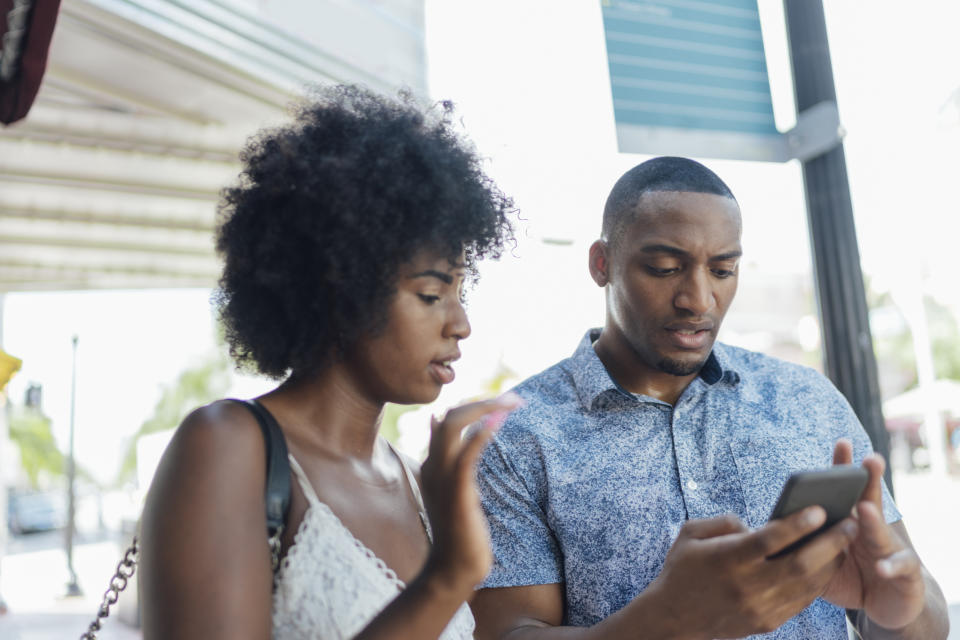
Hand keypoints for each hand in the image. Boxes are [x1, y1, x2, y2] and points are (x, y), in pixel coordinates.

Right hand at [419, 393, 522, 593]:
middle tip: (514, 399)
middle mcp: (433, 463)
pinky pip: (467, 452)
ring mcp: (442, 475)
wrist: (452, 568)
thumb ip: (456, 465)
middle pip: (452, 414)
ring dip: (486, 407)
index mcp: (433, 463)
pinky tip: (499, 421)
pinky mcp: (457, 489)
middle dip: (484, 401)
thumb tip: (450, 435)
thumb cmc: (459, 533)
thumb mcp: (456, 493)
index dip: (475, 405)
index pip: (449, 418)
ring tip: (512, 402)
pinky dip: (482, 433)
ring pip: (455, 423)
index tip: (503, 403)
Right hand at [645, 508, 856, 638]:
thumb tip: (758, 524)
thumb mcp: (691, 533)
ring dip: (831, 563)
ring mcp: (758, 607)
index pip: (769, 540)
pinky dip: (818, 582)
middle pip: (799, 564)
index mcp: (726, 559)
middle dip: (830, 543)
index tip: (820, 509)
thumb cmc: (683, 568)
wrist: (674, 618)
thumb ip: (724, 521)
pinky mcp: (766, 622)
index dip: (797, 524)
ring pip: (807, 585)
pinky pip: (801, 601)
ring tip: (844, 543)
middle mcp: (746, 585)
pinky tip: (827, 566)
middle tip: (850, 524)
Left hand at [822, 440, 925, 629]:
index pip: (845, 490)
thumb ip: (804, 544)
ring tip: (864, 509)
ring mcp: (891, 548)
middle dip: (869, 478)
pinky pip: (899, 568)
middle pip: (869, 499)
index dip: (843, 467)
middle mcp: (872, 528)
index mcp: (850, 521)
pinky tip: (881, 567)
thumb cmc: (849, 576)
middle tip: (868, 459)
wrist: (887, 604)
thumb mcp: (822, 559)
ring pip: (882, 531)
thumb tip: (767, 531)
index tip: (842, 442)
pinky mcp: (907, 573)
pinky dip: (891, 567)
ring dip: (874, 520)